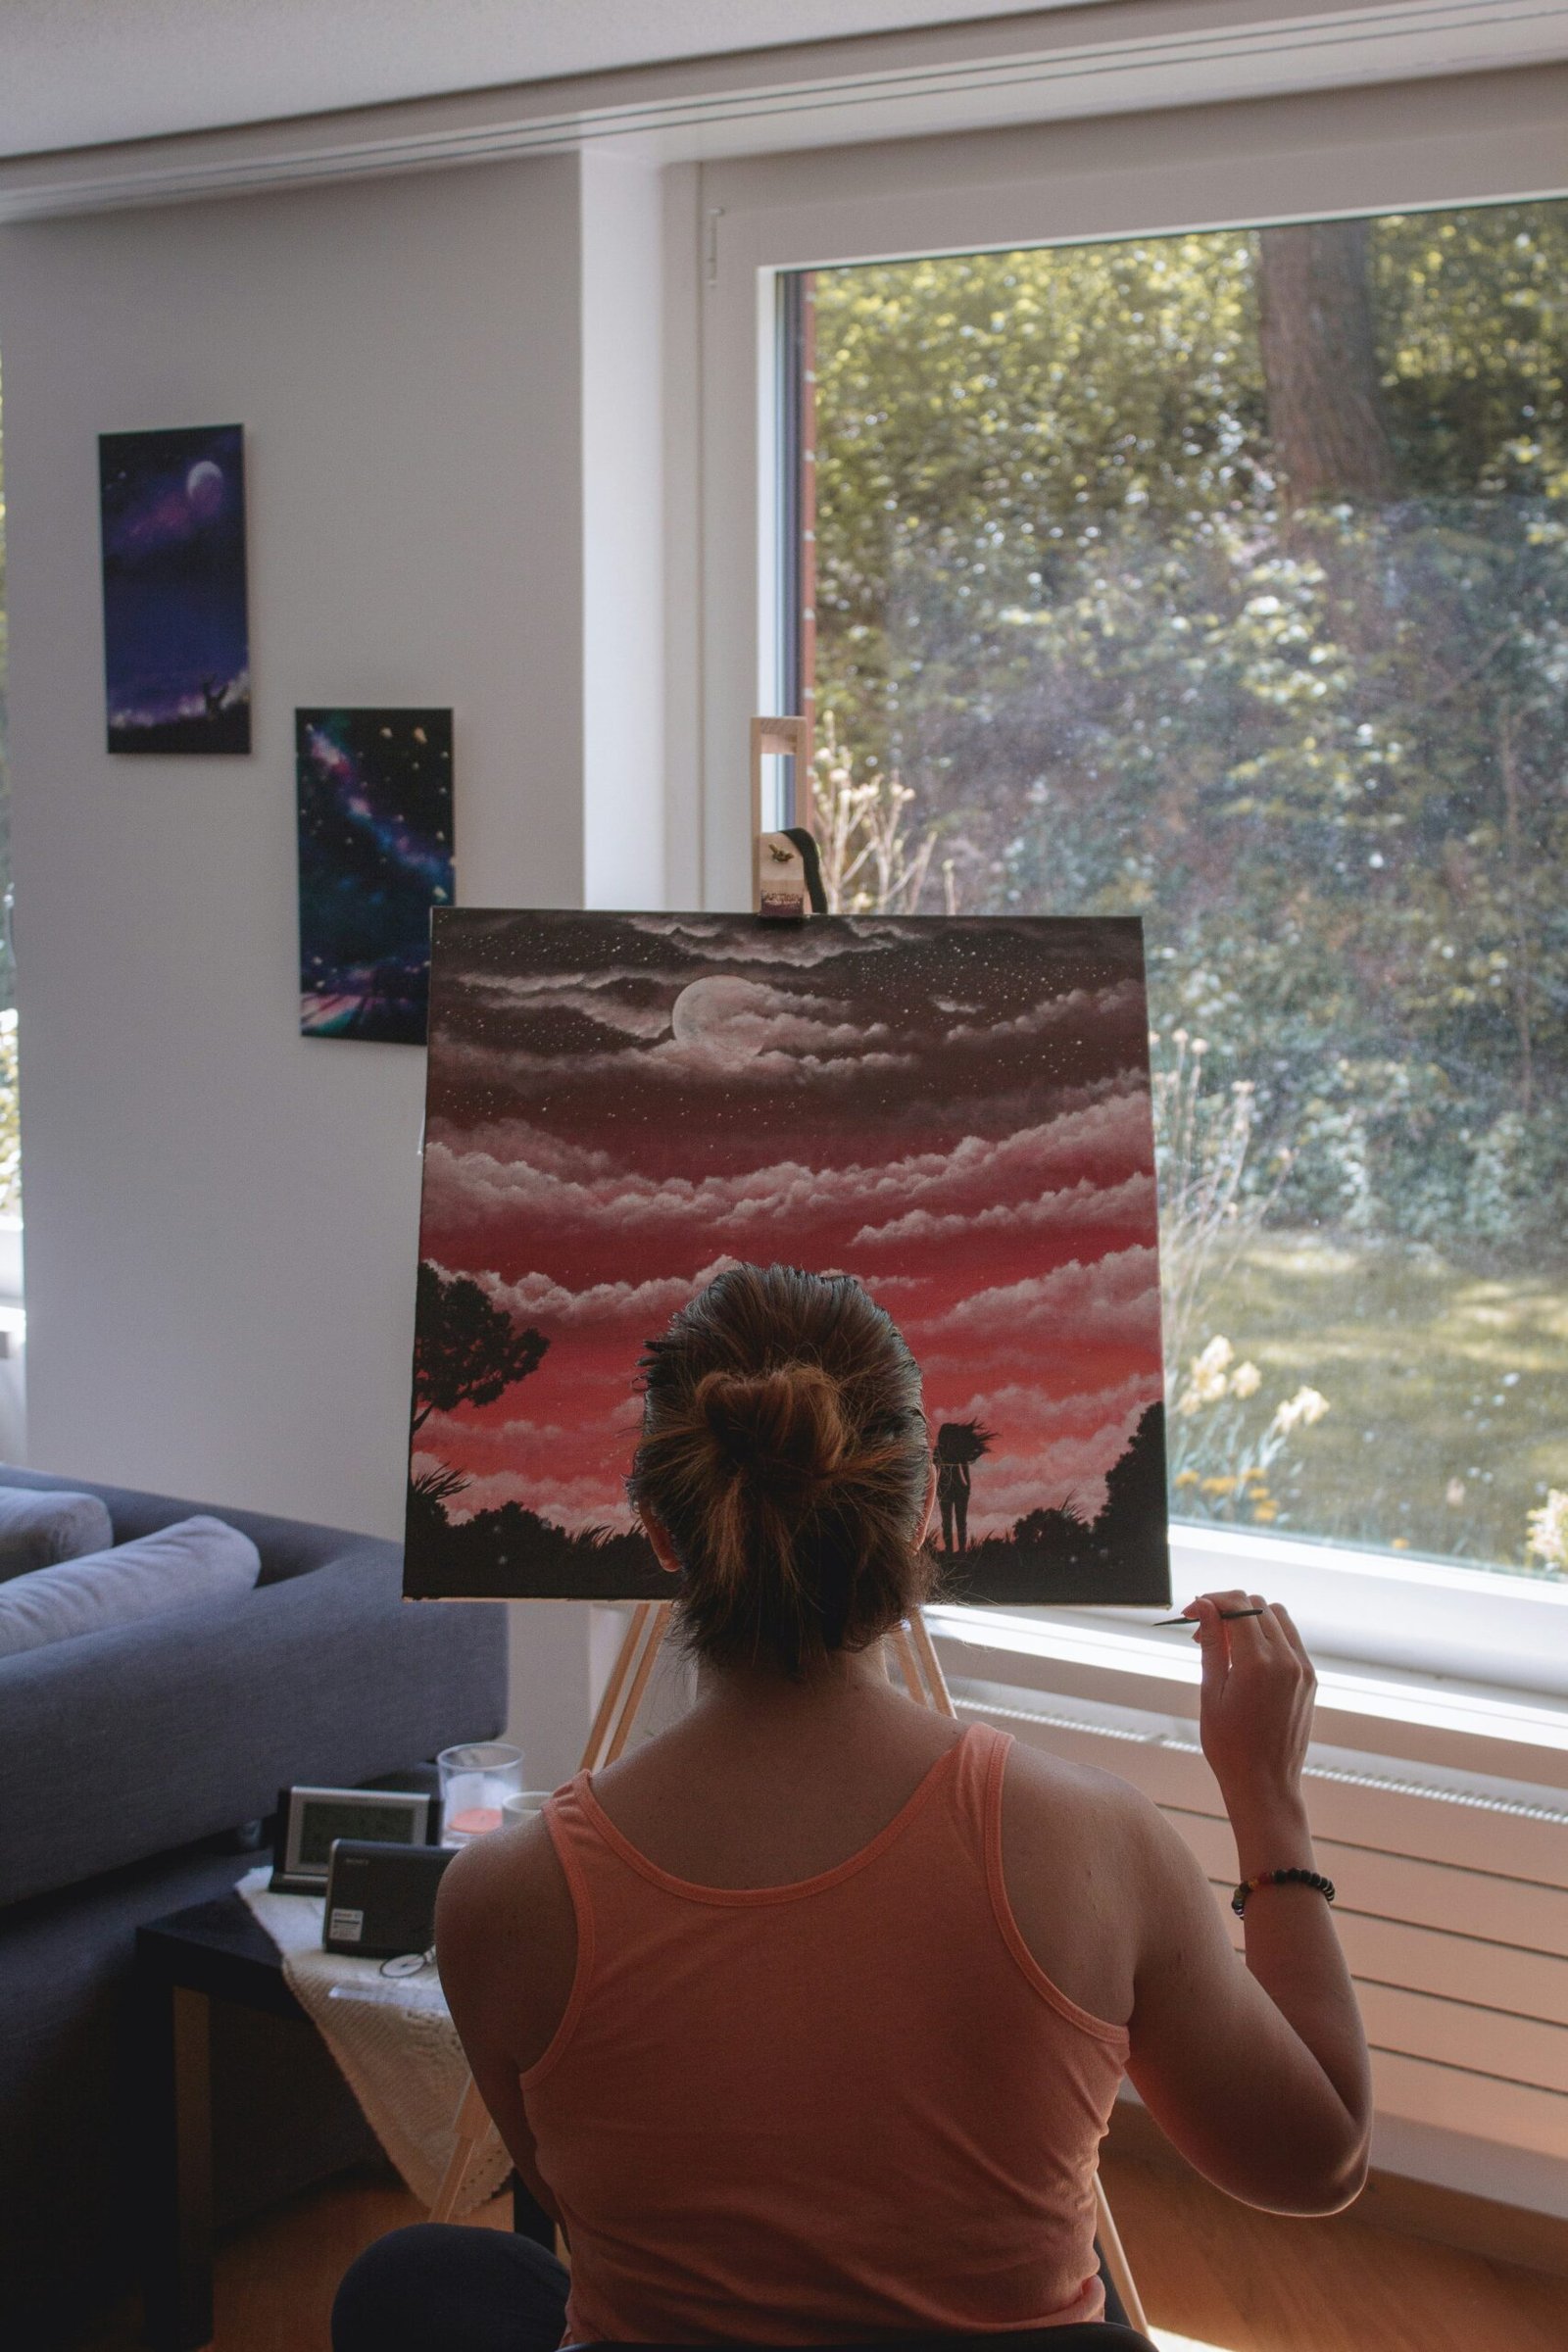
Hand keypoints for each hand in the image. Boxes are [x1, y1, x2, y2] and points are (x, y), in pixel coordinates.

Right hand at [1184, 1589, 1315, 1816]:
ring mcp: (1302, 1669)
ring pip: (1277, 1616)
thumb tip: (1204, 1606)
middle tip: (1203, 1632)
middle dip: (1227, 1608)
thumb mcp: (1211, 1692)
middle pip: (1256, 1605)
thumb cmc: (1230, 1746)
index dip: (1210, 1601)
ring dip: (1249, 1618)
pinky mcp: (1310, 1678)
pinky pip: (1290, 1638)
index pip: (1236, 1606)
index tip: (1191, 1611)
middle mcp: (1286, 1660)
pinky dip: (1268, 1634)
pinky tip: (1247, 1656)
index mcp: (1257, 1663)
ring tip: (1225, 1643)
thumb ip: (1210, 1644)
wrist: (1265, 1784)